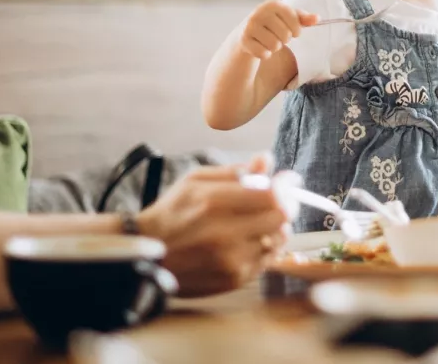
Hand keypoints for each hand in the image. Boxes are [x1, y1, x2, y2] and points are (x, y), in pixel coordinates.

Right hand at [136, 157, 297, 296]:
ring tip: (261, 220)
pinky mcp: (234, 279)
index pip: (273, 195)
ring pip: (279, 239)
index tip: (288, 179)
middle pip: (282, 217)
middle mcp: (225, 234)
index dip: (287, 185)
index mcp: (214, 203)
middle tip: (278, 199)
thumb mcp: (196, 180)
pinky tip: (251, 239)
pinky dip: (266, 246)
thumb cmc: (173, 212)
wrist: (148, 256)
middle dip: (285, 204)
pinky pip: (268, 259)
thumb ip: (235, 171)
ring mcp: (231, 260)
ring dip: (277, 226)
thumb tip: (266, 158)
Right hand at [239, 0, 318, 59]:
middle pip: (285, 35)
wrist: (247, 34)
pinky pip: (264, 54)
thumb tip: (318, 18)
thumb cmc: (273, 24)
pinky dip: (266, 54)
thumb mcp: (289, 19)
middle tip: (278, 36)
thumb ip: (304, 18)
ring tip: (270, 41)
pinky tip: (261, 47)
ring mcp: (250, 26)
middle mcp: (259, 13)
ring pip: (275, 45)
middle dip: (285, 39)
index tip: (294, 31)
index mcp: (272, 4)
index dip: (297, 29)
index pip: (294, 19)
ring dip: (275, 47)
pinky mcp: (244, 40)